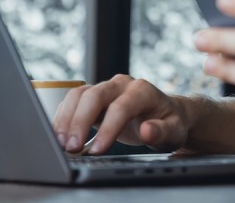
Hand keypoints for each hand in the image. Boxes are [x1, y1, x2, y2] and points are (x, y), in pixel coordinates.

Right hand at [52, 74, 188, 154]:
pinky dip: (64, 117)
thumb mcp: (173, 131)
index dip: (108, 128)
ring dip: (66, 118)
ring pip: (79, 94)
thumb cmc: (169, 122)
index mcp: (143, 91)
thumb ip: (162, 131)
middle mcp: (122, 84)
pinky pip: (73, 101)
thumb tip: (147, 131)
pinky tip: (60, 135)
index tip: (98, 150)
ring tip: (61, 142)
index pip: (121, 106)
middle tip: (71, 147)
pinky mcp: (93, 97)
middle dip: (80, 121)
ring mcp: (106, 88)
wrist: (165, 113)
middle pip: (94, 95)